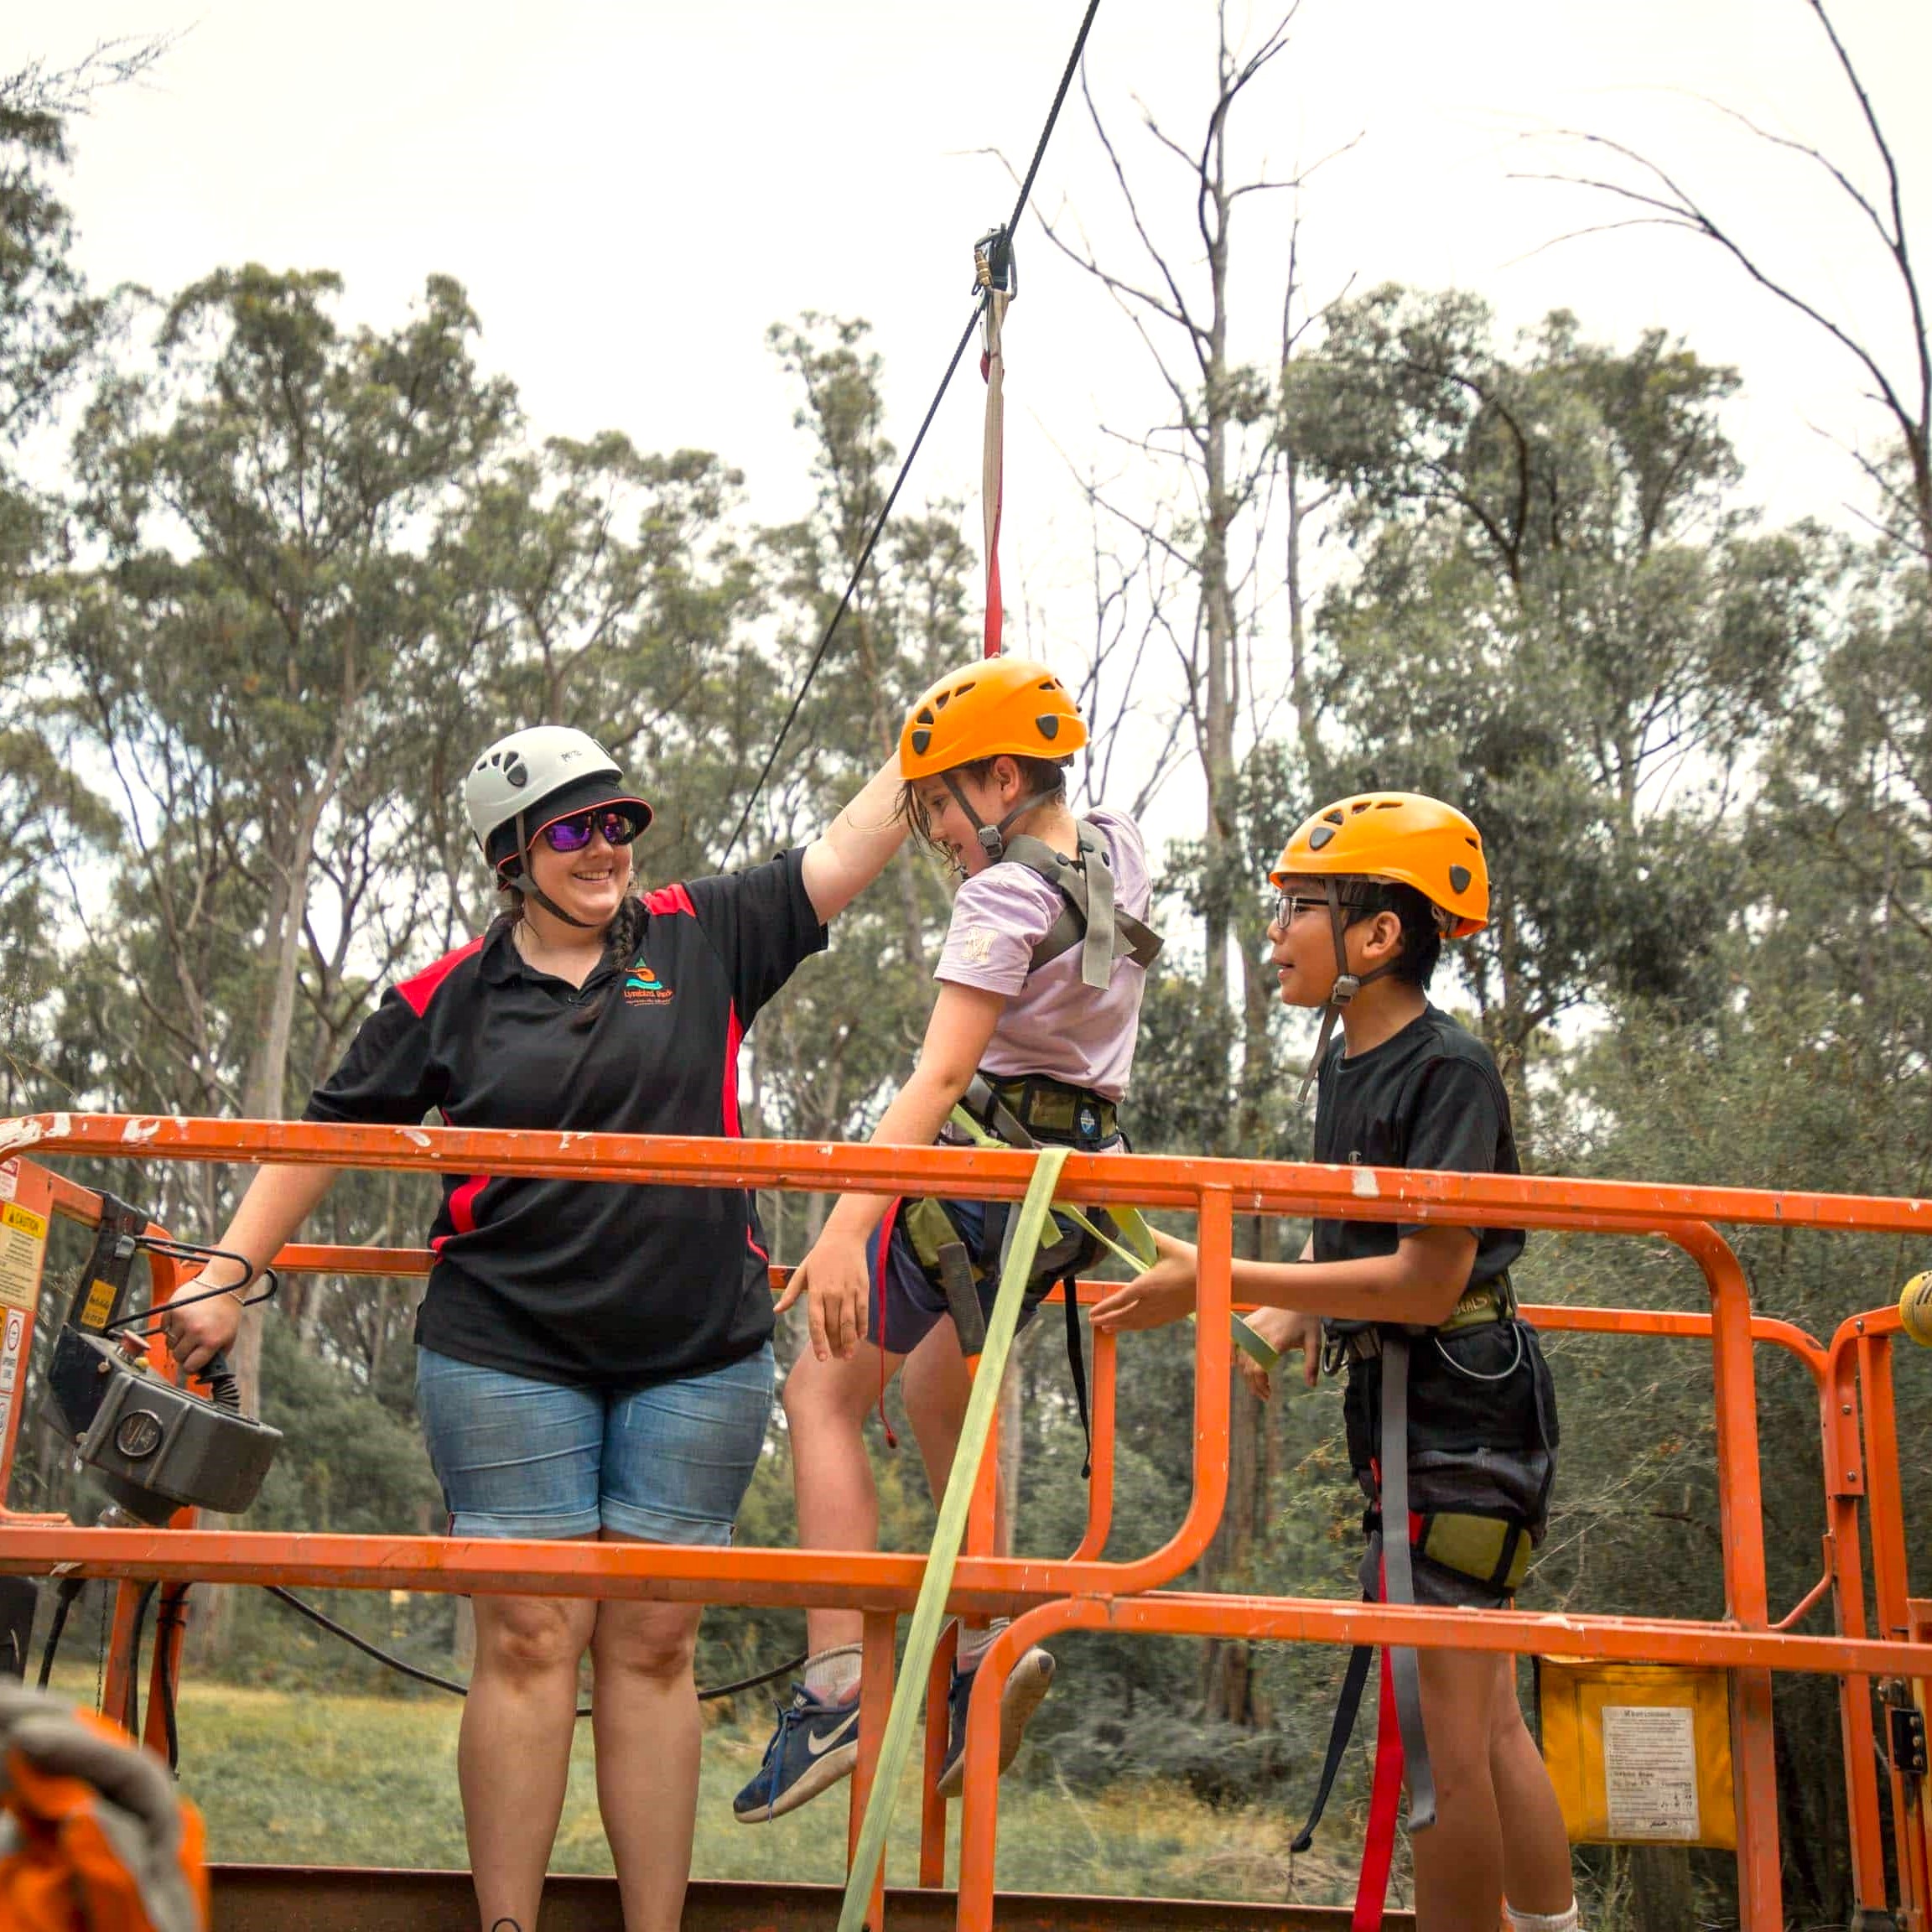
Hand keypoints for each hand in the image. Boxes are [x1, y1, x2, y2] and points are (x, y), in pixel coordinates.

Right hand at [161, 1270, 247, 1377]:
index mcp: (211, 1341)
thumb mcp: (230, 1336)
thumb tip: (203, 1370)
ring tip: (188, 1332)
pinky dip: (170, 1327)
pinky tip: (182, 1322)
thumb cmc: (227, 1311)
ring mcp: (182, 1320)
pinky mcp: (173, 1309)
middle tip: (190, 1347)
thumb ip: (217, 1355)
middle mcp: (196, 1331)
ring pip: (169, 1343)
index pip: (191, 1366)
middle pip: (178, 1356)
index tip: (191, 1364)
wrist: (223, 1285)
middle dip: (183, 1354)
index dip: (190, 1367)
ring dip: (177, 1341)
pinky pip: (164, 1327)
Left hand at [773, 1230, 871, 1360]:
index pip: (817, 1323)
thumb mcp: (802, 1272)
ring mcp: (849, 1292)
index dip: (819, 1342)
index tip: (822, 1357)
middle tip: (836, 1357)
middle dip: (836, 1345)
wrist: (845, 1237)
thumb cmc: (820, 1256)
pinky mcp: (863, 1289)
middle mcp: (833, 1294)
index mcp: (816, 1292)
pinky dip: (862, 1327)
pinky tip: (860, 1337)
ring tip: (848, 1355)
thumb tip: (777, 1311)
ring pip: (850, 1323)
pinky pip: (863, 1313)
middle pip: (834, 1327)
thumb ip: (791, 1293)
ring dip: (850, 1342)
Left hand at [1090, 1228, 1199, 1334]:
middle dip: (1107, 1319)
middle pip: (1125, 1315)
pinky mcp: (1172, 1316)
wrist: (1217, 1281)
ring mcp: (1163, 1311)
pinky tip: (1131, 1326)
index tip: (1092, 1313)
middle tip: (1093, 1322)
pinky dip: (1136, 1326)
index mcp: (1148, 1285)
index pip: (1120, 1300)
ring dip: (1120, 1325)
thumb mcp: (1169, 1245)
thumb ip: (1150, 1236)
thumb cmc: (1193, 1260)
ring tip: (1106, 1329)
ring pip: (1136, 1322)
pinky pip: (1149, 1324)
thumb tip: (1135, 1224)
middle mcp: (1153, 1302)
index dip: (1105, 1308)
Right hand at [1237, 1306, 1322, 1400]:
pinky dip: (1233, 1355)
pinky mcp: (1248, 1322)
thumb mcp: (1314, 1342)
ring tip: (1255, 1384)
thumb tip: (1311, 1384)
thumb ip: (1311, 1364)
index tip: (1268, 1394)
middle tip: (1262, 1395)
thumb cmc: (1306, 1319)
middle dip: (1253, 1385)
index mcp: (1275, 1343)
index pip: (1258, 1370)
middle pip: (1247, 1367)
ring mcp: (1251, 1329)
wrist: (1296, 1295)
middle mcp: (1260, 1336)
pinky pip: (1234, 1341)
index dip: (1260, 1385)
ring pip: (1240, 1357)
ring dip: (1245, 1374)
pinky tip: (1237, 1365)